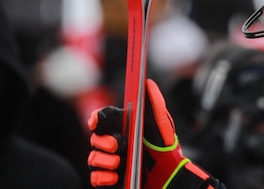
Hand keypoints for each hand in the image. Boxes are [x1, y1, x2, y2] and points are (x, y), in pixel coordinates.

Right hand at [88, 79, 219, 187]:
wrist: (170, 176)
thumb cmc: (166, 149)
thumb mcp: (163, 126)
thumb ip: (157, 104)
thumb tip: (148, 84)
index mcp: (125, 127)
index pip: (105, 118)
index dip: (98, 117)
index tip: (97, 122)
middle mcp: (114, 142)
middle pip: (96, 138)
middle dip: (104, 141)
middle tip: (118, 145)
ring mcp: (110, 161)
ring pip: (93, 158)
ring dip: (105, 160)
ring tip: (119, 163)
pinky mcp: (110, 179)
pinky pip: (96, 178)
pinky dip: (104, 177)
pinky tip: (117, 176)